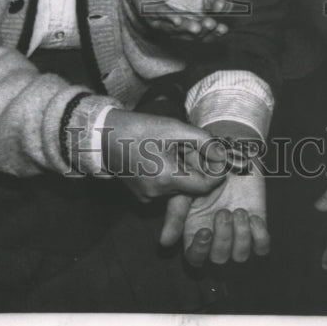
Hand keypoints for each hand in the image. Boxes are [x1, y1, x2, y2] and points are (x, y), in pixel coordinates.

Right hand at [102, 108, 226, 202]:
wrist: (102, 135)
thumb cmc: (138, 128)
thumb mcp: (174, 128)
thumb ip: (203, 140)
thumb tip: (223, 155)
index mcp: (166, 179)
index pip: (205, 186)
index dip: (215, 171)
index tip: (217, 155)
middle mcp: (156, 194)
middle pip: (192, 185)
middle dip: (196, 166)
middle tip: (188, 144)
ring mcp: (147, 197)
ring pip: (179, 186)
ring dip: (183, 169)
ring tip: (171, 147)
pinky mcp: (141, 195)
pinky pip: (165, 188)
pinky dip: (170, 173)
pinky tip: (159, 156)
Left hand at [128, 0, 231, 40]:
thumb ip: (220, 0)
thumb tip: (225, 7)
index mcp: (196, 25)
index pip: (208, 34)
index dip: (216, 33)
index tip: (223, 27)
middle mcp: (180, 28)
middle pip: (193, 35)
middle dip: (203, 31)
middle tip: (211, 24)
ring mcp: (164, 23)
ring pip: (176, 29)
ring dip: (187, 28)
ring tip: (197, 27)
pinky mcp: (150, 13)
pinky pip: (159, 17)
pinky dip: (168, 19)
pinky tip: (176, 20)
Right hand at [160, 170, 269, 265]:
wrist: (231, 149)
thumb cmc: (204, 168)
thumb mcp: (187, 188)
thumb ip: (176, 215)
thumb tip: (164, 242)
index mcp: (196, 229)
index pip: (195, 259)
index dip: (200, 252)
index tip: (206, 231)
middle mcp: (217, 235)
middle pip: (219, 260)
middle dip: (223, 240)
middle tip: (224, 213)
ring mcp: (238, 231)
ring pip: (240, 256)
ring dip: (241, 237)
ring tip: (239, 211)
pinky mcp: (258, 224)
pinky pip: (262, 248)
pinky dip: (259, 236)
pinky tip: (254, 216)